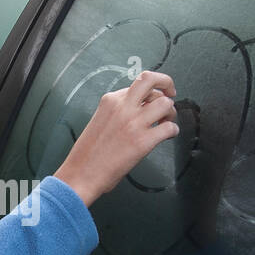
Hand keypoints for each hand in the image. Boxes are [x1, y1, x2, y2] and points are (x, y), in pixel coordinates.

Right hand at [53, 70, 178, 206]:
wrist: (81, 174)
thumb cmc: (88, 154)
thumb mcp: (100, 121)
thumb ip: (119, 111)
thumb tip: (139, 109)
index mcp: (110, 101)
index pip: (138, 84)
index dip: (151, 90)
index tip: (157, 93)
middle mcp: (123, 107)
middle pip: (150, 80)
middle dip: (166, 83)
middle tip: (171, 93)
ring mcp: (133, 123)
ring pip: (165, 103)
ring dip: (171, 111)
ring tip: (166, 121)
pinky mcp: (143, 141)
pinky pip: (169, 128)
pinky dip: (173, 131)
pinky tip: (167, 136)